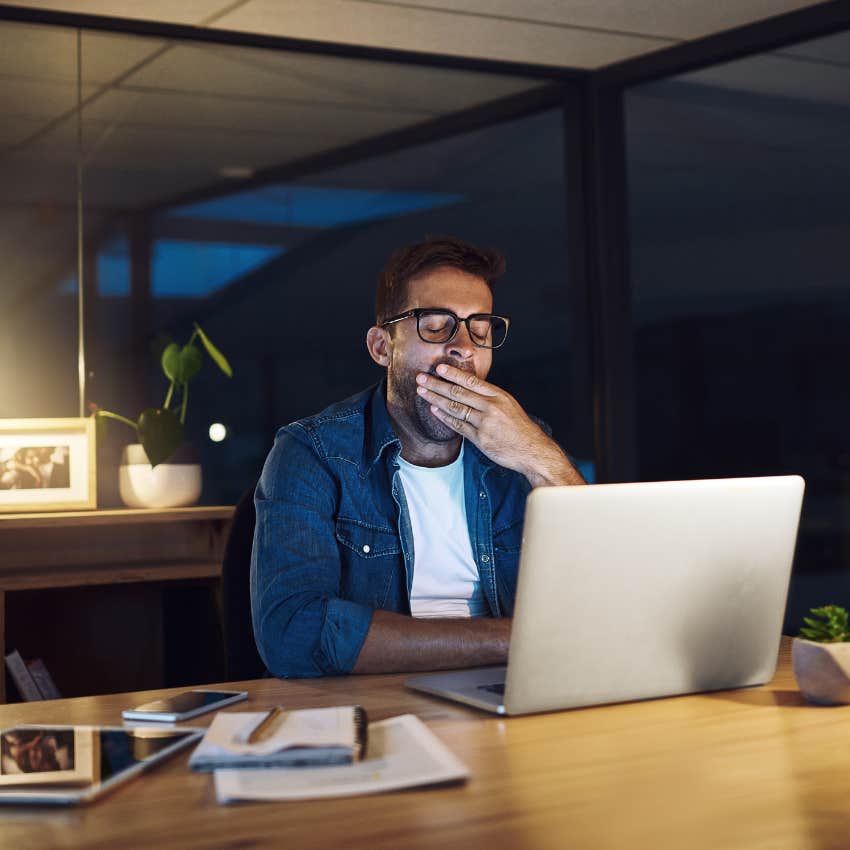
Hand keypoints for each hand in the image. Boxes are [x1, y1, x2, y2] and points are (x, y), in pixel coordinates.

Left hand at [415, 364, 582, 485]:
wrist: (532, 450)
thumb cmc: (520, 428)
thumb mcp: (508, 405)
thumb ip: (489, 397)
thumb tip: (467, 388)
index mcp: (498, 395)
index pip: (471, 381)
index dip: (453, 374)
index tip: (438, 368)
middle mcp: (491, 407)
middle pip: (458, 393)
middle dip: (437, 384)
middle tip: (421, 378)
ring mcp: (484, 423)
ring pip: (455, 408)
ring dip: (435, 399)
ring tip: (422, 392)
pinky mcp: (480, 439)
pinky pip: (458, 426)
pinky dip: (444, 417)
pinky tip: (434, 410)